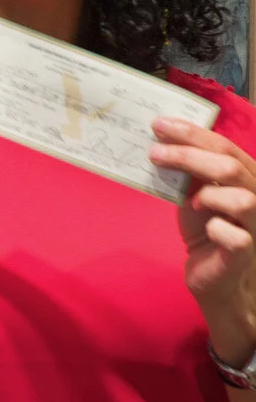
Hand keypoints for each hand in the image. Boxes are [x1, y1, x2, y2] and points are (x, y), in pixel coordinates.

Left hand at [150, 117, 255, 361]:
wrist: (216, 276)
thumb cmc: (208, 230)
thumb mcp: (195, 193)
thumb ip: (188, 170)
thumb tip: (160, 139)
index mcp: (247, 178)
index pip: (225, 147)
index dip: (193, 134)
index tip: (160, 124)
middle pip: (230, 168)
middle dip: (189, 155)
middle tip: (154, 152)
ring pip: (243, 199)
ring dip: (209, 195)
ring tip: (191, 202)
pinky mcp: (244, 254)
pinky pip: (236, 237)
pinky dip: (217, 230)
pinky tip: (208, 231)